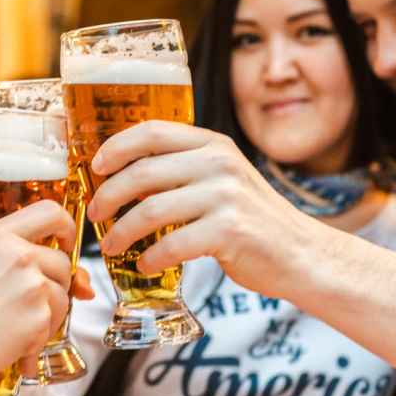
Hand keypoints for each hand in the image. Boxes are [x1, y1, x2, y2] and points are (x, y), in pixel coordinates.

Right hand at [0, 200, 92, 395]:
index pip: (50, 212)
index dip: (65, 226)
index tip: (64, 240)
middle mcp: (20, 257)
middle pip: (61, 262)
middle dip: (54, 282)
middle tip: (34, 300)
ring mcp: (33, 288)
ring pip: (62, 296)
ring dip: (49, 313)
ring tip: (20, 329)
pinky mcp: (39, 319)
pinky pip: (54, 326)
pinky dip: (39, 340)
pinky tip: (18, 350)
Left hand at [85, 121, 318, 298]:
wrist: (301, 253)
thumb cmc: (253, 220)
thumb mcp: (222, 181)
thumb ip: (183, 173)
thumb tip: (125, 181)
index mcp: (213, 145)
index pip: (152, 132)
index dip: (116, 148)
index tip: (95, 168)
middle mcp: (219, 164)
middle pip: (142, 172)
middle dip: (108, 195)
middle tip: (95, 213)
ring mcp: (226, 196)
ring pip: (150, 210)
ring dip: (122, 232)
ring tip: (113, 246)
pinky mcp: (230, 231)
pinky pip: (171, 244)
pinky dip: (150, 257)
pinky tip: (145, 264)